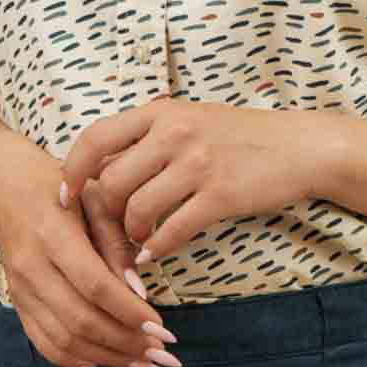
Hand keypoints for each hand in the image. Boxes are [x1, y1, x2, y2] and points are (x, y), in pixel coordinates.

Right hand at [0, 146, 177, 366]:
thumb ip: (118, 244)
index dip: (129, 312)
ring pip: (64, 340)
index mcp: (52, 234)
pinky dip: (78, 362)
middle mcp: (31, 268)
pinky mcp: (18, 305)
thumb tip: (140, 293)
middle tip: (165, 356)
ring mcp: (20, 291)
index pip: (93, 285)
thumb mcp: (97, 200)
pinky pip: (45, 344)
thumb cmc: (64, 191)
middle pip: (79, 320)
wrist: (6, 192)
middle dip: (126, 344)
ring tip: (147, 366)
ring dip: (109, 358)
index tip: (163, 330)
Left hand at [57, 97, 324, 264]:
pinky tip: (156, 253)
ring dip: (131, 234)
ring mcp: (198, 163)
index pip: (95, 138)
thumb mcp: (190, 120)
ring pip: (137, 210)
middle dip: (105, 216)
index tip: (65, 196)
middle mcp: (175, 133)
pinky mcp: (220, 194)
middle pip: (112, 183)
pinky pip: (172, 230)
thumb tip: (102, 171)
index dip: (72, 171)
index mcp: (161, 112)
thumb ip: (148, 139)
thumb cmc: (240, 138)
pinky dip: (157, 248)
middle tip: (111, 232)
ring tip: (138, 241)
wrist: (300, 147)